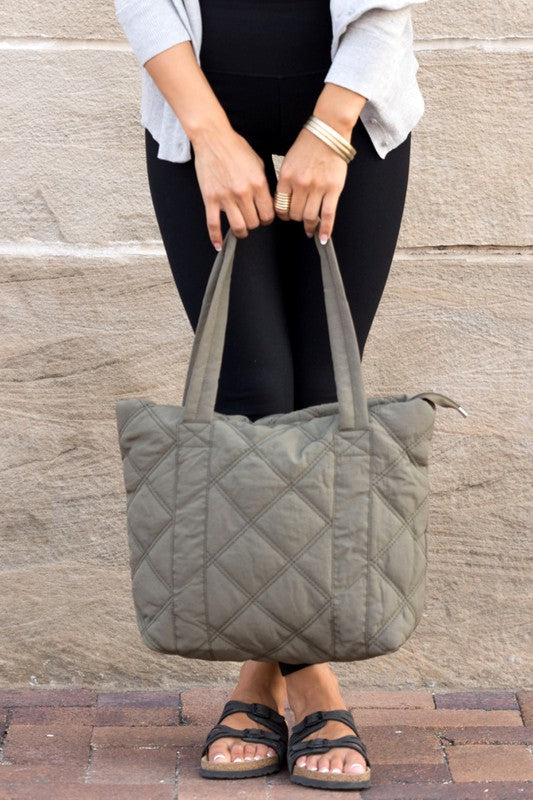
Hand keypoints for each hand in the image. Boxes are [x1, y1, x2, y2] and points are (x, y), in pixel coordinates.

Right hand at [191, 127, 274, 249]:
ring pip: (238, 227)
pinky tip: (218, 245)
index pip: (268, 214)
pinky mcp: (210, 199)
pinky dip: (215, 237)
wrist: (213, 139)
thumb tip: (269, 202)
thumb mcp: (259, 163)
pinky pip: (213, 224)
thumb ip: (265, 184)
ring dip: (242, 231)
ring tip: (242, 229)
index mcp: (258, 184)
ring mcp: (225, 197)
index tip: (265, 217)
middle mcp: (243, 193)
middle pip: (254, 223)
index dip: (268, 218)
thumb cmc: (236, 148)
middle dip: (255, 223)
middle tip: (252, 219)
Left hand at [274, 126, 348, 243]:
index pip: (280, 207)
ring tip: (310, 228)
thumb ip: (286, 183)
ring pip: (310, 217)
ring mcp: (318, 188)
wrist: (328, 132)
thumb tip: (285, 203)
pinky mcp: (333, 189)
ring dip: (309, 225)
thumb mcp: (288, 161)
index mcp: (286, 177)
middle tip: (300, 217)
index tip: (286, 216)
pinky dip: (326, 229)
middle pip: (295, 214)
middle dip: (296, 218)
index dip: (283, 215)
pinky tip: (323, 238)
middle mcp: (301, 184)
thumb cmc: (308, 145)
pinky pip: (328, 215)